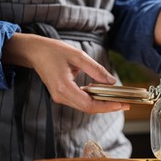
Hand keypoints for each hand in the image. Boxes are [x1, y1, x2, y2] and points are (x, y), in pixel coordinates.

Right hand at [2, 33, 129, 112]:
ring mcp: (60, 97)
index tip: (122, 104)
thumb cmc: (54, 51)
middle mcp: (60, 96)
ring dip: (102, 104)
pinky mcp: (61, 95)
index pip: (89, 104)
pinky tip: (104, 95)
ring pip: (85, 107)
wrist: (34, 51)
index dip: (107, 106)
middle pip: (88, 108)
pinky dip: (94, 100)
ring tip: (119, 100)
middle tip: (126, 104)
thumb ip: (96, 69)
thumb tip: (112, 82)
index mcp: (63, 87)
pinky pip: (80, 101)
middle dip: (108, 107)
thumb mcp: (78, 56)